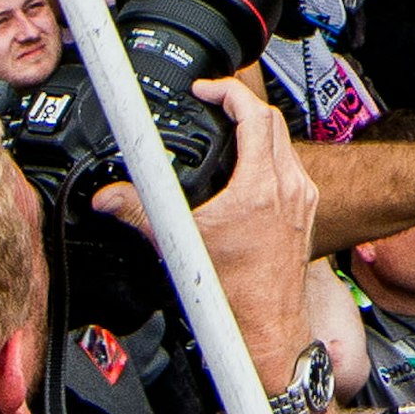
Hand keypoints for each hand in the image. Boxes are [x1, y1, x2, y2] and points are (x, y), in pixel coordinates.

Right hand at [101, 78, 315, 370]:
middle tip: (213, 106)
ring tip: (226, 132)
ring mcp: (303, 198)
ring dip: (257, 132)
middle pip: (272, 124)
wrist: (266, 324)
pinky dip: (267, 157)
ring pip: (284, 145)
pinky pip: (290, 168)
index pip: (254, 117)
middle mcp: (290, 187)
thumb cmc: (231, 292)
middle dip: (241, 108)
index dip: (228, 94)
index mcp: (262, 187)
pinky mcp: (306, 212)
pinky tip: (245, 169)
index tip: (207, 90)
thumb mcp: (178, 244)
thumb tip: (108, 197)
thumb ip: (139, 213)